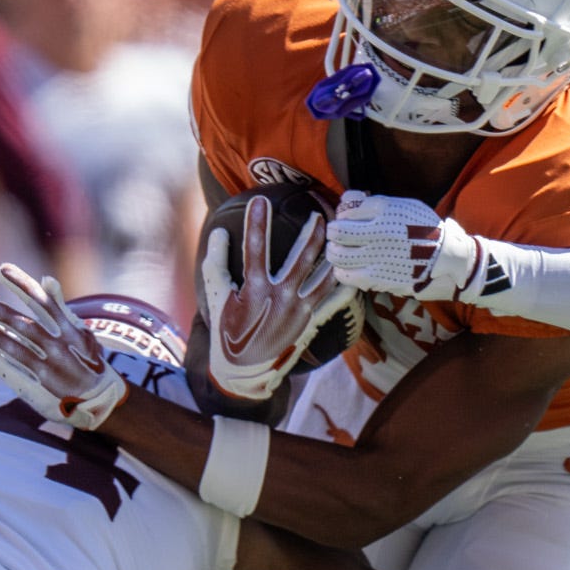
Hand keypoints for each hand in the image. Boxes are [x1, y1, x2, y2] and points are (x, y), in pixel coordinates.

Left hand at [0, 265, 126, 430]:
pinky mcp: (41, 386)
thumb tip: (47, 279)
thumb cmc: (85, 359)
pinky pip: (12, 369)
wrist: (101, 398)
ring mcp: (50, 366)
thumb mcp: (80, 331)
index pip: (43, 301)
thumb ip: (60, 307)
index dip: (22, 283)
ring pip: (13, 346)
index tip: (2, 269)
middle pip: (22, 324)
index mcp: (69, 328)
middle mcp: (60, 346)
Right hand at [201, 194, 351, 400]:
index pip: (255, 249)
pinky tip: (354, 273)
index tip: (260, 200)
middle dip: (313, 232)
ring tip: (340, 236)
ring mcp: (299, 311)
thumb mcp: (215, 296)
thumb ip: (216, 262)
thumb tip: (218, 232)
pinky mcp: (310, 322)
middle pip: (302, 258)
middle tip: (320, 212)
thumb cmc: (228, 329)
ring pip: (324, 277)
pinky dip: (345, 287)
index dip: (257, 223)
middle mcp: (281, 298)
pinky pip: (333, 302)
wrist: (244, 369)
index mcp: (255, 290)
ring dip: (333, 254)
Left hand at [329, 189, 481, 302]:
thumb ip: (374, 203)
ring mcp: (377, 257)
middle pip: (337, 231)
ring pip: (338, 255)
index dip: (343, 214)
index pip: (347, 210)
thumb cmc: (423, 229)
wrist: (446, 258)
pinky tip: (349, 267)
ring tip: (340, 251)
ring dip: (335, 252)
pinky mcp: (378, 278)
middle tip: (337, 234)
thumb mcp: (404, 205)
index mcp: (385, 210)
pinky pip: (346, 275)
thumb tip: (346, 200)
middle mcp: (378, 232)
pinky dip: (342, 270)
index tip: (348, 219)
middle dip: (334, 231)